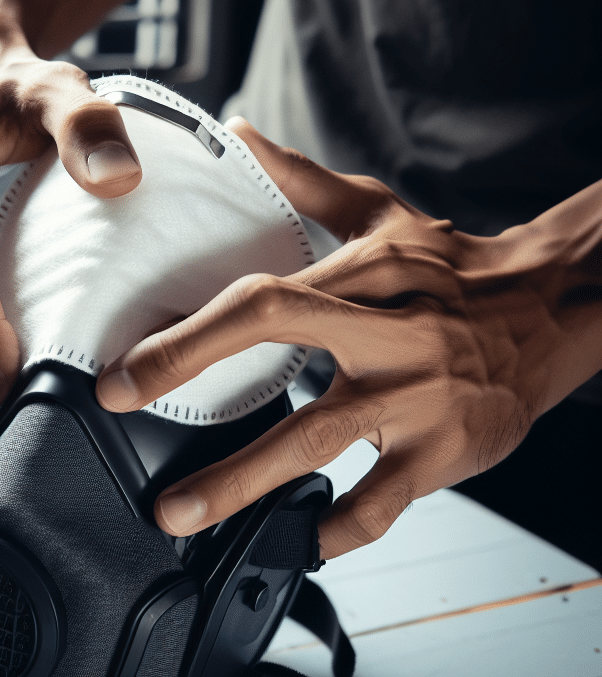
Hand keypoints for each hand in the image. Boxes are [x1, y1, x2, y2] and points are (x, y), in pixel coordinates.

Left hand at [96, 118, 601, 556]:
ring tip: (182, 515)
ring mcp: (417, 397)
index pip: (260, 300)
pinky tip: (299, 539)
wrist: (553, 308)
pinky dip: (339, 529)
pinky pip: (383, 502)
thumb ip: (300, 180)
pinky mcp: (445, 451)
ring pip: (320, 442)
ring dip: (243, 484)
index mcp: (364, 275)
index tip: (122, 374)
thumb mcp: (380, 211)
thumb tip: (236, 136)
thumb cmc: (454, 266)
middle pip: (279, 354)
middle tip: (125, 426)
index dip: (185, 337)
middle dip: (192, 391)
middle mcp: (388, 334)